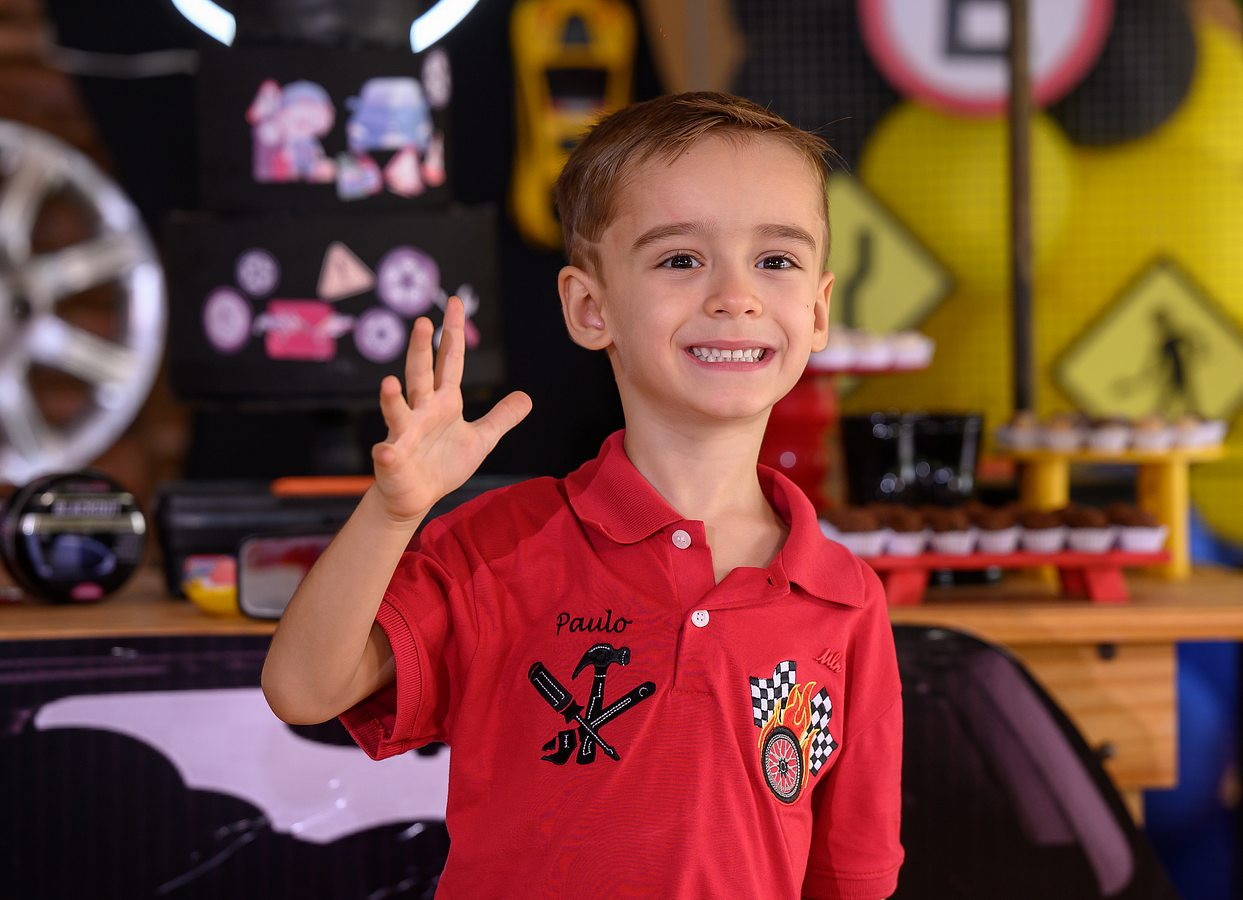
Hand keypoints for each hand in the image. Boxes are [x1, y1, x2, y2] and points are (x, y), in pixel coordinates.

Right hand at [371, 295, 531, 525]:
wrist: (415, 495)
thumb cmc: (443, 463)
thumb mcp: (481, 439)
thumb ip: (501, 417)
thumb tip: (526, 396)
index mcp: (444, 402)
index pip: (450, 361)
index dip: (452, 333)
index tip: (455, 302)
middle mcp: (421, 410)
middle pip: (421, 375)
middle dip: (420, 350)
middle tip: (421, 322)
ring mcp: (404, 433)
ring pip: (397, 410)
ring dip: (392, 398)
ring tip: (388, 382)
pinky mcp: (393, 460)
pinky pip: (389, 455)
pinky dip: (387, 453)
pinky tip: (386, 452)